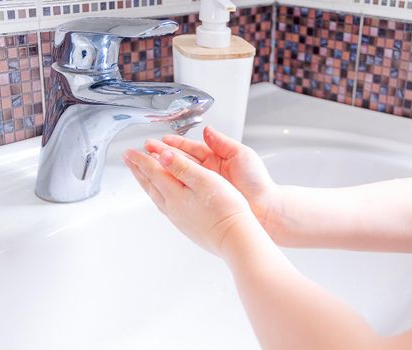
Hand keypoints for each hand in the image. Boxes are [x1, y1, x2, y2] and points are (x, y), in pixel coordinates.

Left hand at [123, 147, 255, 255]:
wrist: (235, 238)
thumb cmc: (225, 209)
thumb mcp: (204, 180)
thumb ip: (182, 167)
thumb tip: (163, 155)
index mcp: (175, 194)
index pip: (153, 171)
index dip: (141, 159)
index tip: (130, 152)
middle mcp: (172, 207)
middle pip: (150, 184)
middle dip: (138, 170)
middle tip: (128, 160)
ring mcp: (179, 218)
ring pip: (156, 196)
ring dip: (147, 183)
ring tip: (142, 175)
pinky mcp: (187, 226)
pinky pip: (165, 206)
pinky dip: (159, 195)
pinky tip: (163, 197)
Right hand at [144, 127, 278, 228]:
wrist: (265, 209)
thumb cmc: (258, 183)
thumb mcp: (242, 155)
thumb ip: (223, 142)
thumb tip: (207, 130)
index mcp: (217, 158)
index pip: (191, 148)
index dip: (175, 144)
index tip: (160, 140)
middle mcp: (209, 172)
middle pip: (181, 161)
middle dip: (163, 154)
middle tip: (146, 148)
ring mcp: (206, 187)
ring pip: (179, 176)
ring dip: (163, 169)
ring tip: (146, 163)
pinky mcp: (205, 201)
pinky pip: (183, 192)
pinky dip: (171, 187)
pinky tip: (159, 184)